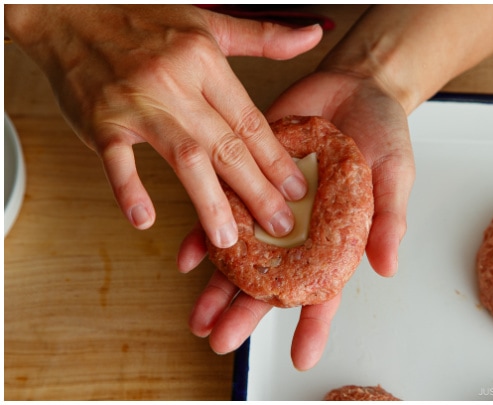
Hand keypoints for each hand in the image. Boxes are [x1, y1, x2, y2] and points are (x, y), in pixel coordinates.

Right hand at [3, 5, 322, 245]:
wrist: (68, 11)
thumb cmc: (141, 20)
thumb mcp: (208, 24)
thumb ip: (264, 37)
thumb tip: (314, 34)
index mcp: (205, 61)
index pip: (250, 119)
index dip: (277, 158)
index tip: (298, 190)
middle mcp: (175, 82)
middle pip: (226, 145)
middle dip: (257, 190)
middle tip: (280, 226)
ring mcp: (137, 102)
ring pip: (184, 157)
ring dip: (208, 202)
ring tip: (227, 240)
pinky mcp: (99, 119)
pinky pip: (117, 159)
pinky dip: (129, 188)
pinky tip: (145, 219)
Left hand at [177, 71, 414, 369]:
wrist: (355, 83)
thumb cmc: (383, 131)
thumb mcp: (395, 173)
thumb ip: (389, 218)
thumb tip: (387, 266)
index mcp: (339, 238)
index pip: (324, 290)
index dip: (314, 324)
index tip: (303, 356)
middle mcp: (301, 231)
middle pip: (271, 282)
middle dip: (246, 314)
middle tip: (222, 341)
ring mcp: (271, 208)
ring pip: (240, 257)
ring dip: (217, 288)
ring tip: (196, 320)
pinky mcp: (247, 177)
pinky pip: (221, 211)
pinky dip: (203, 236)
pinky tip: (185, 258)